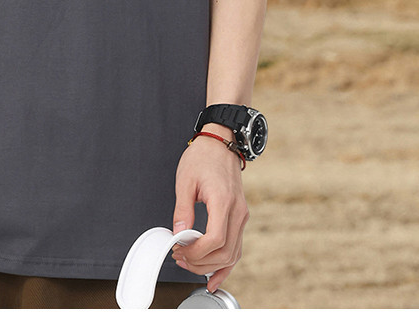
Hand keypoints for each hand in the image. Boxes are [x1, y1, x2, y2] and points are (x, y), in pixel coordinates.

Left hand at [170, 134, 248, 291]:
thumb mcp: (185, 180)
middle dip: (201, 262)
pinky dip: (226, 265)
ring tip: (190, 264)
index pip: (215, 240)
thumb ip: (182, 210)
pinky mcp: (240, 217)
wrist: (221, 142)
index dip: (196, 252)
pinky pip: (236, 248)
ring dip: (211, 265)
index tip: (180, 250)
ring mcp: (241, 216)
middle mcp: (237, 212)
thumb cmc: (203, 157)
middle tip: (180, 258)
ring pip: (233, 254)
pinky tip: (214, 276)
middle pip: (225, 252)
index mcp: (223, 201)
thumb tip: (178, 234)